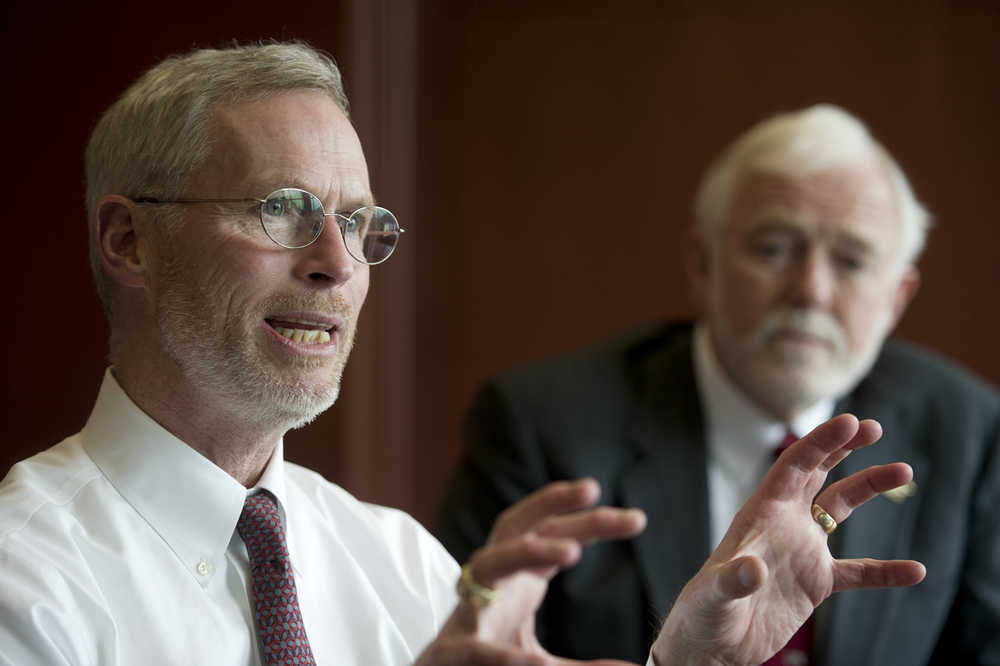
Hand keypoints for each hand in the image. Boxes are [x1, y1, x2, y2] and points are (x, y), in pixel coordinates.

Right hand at [416, 479, 646, 664]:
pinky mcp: (451, 651)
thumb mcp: (539, 657)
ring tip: (571, 551)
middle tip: (592, 488)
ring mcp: (467, 610)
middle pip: (516, 527)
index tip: (637, 519)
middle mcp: (490, 582)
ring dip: (527, 551)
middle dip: (550, 503)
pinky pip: (475, 645)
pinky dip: (502, 656)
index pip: (554, 535)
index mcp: (516, 577)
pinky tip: (535, 665)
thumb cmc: (489, 655)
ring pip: (490, 564)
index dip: (592, 523)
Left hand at [651, 414, 925, 665]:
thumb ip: (734, 579)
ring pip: (840, 508)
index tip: (852, 422)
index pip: (795, 466)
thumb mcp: (716, 593)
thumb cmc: (704, 613)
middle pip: (818, 473)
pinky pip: (859, 572)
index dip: (822, 442)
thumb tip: (753, 570)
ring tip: (905, 470)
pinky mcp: (815, 582)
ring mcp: (801, 550)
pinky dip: (885, 570)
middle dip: (843, 448)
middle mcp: (784, 524)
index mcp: (761, 514)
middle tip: (874, 427)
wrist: (713, 646)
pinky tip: (915, 570)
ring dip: (869, 487)